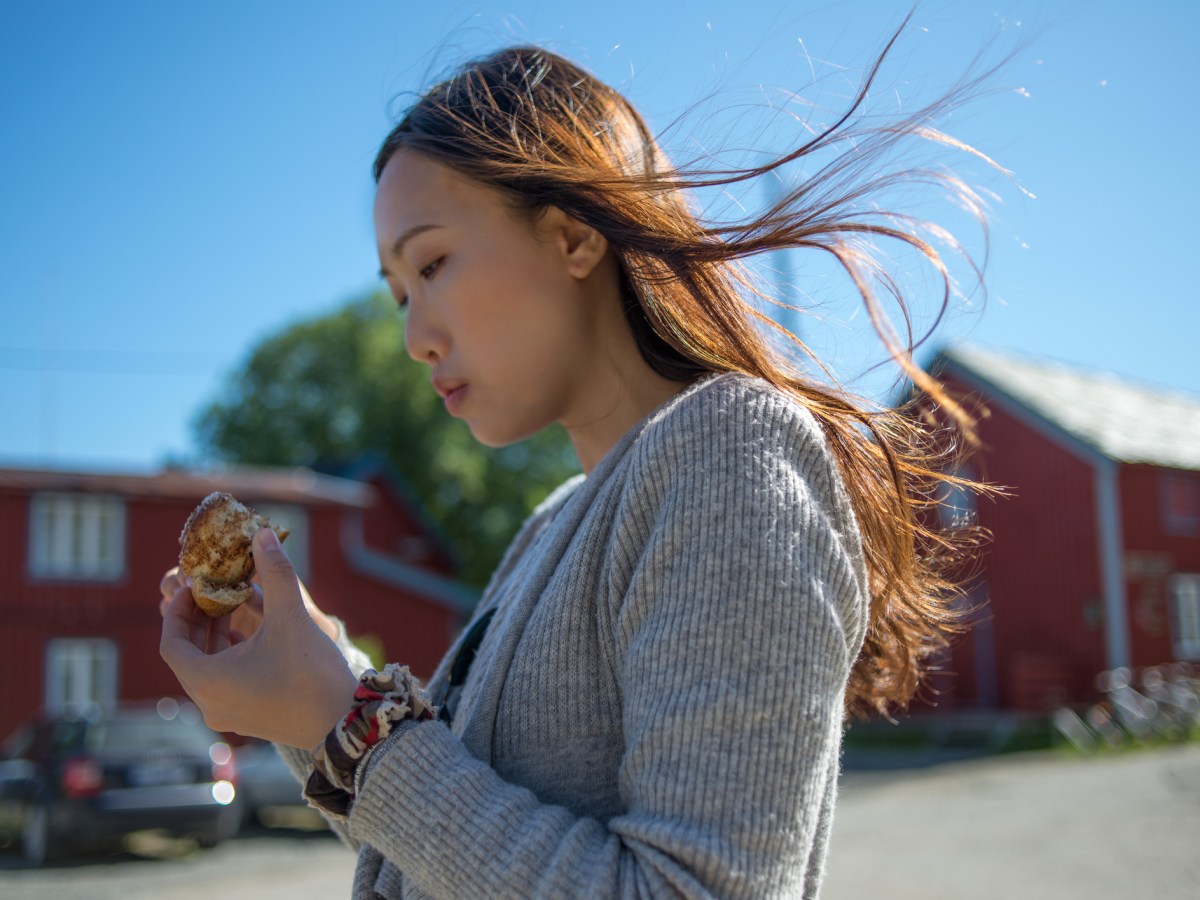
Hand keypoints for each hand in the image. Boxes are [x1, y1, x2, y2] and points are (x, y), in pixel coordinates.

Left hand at [159, 528, 357, 748]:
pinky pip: (221, 682)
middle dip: (196, 620)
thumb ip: (274, 573)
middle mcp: (208, 702)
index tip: (194, 587)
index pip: (170, 642)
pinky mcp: (245, 717)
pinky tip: (249, 634)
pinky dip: (227, 655)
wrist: (343, 722)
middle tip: (210, 591)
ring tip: (230, 607)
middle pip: (186, 656)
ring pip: (205, 669)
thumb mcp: (291, 617)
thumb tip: (262, 534)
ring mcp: (226, 714)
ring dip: (213, 637)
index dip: (177, 610)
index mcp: (207, 681)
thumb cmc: (312, 674)